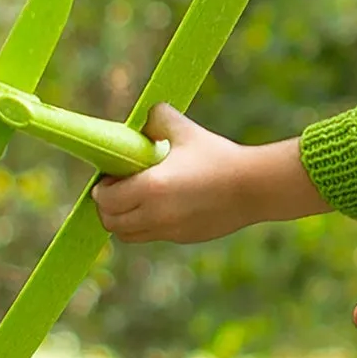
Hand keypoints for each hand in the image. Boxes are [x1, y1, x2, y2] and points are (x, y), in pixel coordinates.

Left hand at [91, 103, 252, 244]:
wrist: (254, 187)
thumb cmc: (218, 156)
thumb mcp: (185, 130)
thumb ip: (157, 119)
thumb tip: (142, 120)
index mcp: (151, 187)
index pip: (105, 199)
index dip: (102, 188)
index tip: (111, 177)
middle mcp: (155, 214)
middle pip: (111, 222)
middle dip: (108, 206)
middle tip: (119, 189)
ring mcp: (169, 231)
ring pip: (129, 235)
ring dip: (125, 219)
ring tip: (137, 200)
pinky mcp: (183, 238)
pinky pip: (152, 236)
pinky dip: (148, 224)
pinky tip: (163, 205)